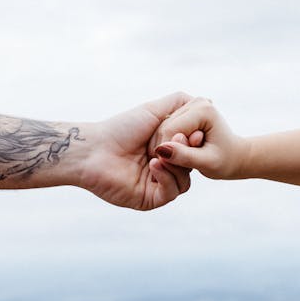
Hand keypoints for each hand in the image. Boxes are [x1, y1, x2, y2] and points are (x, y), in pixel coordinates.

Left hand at [80, 92, 197, 209]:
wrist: (93, 149)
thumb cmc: (121, 128)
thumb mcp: (153, 110)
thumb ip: (179, 103)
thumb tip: (206, 101)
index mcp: (167, 151)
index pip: (193, 150)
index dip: (195, 142)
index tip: (195, 132)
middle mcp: (163, 169)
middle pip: (191, 166)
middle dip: (187, 152)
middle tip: (178, 139)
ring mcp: (157, 185)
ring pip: (184, 181)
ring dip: (176, 165)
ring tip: (160, 151)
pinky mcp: (149, 199)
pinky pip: (171, 192)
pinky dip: (166, 177)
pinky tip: (154, 164)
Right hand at [152, 97, 247, 179]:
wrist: (234, 156)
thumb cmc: (224, 162)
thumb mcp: (206, 163)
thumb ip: (184, 156)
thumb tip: (160, 150)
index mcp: (204, 110)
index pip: (170, 130)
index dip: (167, 151)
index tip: (174, 166)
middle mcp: (197, 102)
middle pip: (165, 127)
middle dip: (167, 148)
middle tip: (182, 163)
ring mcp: (190, 103)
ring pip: (162, 127)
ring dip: (167, 145)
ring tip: (184, 157)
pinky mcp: (185, 109)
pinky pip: (165, 127)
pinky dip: (168, 141)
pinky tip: (180, 150)